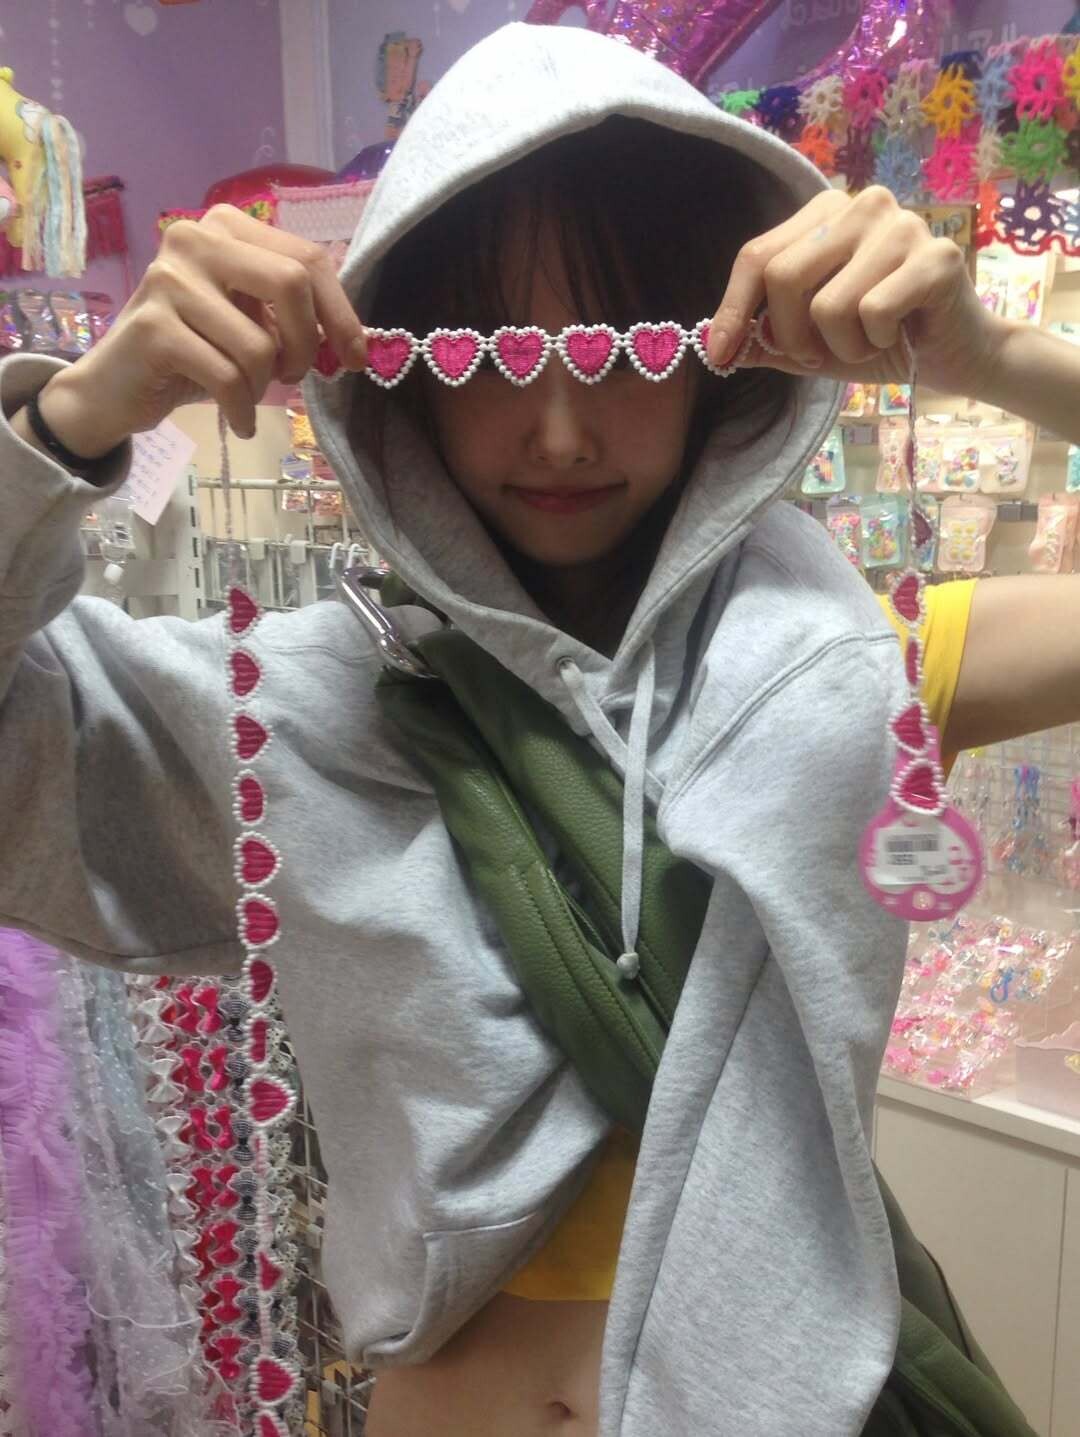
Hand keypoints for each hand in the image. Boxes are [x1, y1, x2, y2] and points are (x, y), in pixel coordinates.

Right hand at [35, 205, 367, 455]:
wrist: (117, 385)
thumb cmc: (195, 351)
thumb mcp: (251, 321)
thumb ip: (294, 313)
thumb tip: (356, 341)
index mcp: (226, 227)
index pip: (307, 259)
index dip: (341, 314)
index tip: (355, 358)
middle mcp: (195, 238)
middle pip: (291, 283)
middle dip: (307, 344)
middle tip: (294, 375)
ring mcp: (169, 279)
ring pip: (260, 344)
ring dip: (264, 385)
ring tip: (245, 393)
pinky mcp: (154, 327)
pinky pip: (228, 378)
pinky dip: (242, 409)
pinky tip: (238, 419)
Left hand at [706, 186, 1003, 395]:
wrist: (955, 354)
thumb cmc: (880, 340)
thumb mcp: (810, 343)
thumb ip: (765, 339)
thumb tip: (712, 345)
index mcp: (826, 212)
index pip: (756, 256)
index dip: (732, 310)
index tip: (719, 354)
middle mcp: (863, 205)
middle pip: (782, 277)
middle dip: (789, 336)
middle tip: (815, 355)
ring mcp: (901, 225)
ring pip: (827, 306)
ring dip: (840, 346)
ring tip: (868, 341)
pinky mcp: (935, 256)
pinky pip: (872, 313)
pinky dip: (876, 342)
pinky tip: (900, 334)